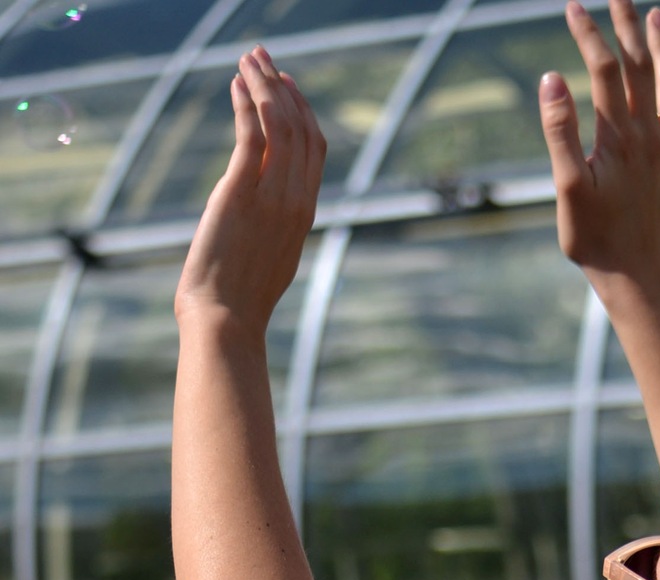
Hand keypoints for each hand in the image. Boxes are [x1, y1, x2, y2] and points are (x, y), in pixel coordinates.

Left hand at [175, 46, 325, 340]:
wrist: (225, 320)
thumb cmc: (237, 301)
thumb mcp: (267, 259)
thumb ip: (271, 226)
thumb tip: (255, 209)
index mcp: (304, 215)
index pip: (314, 149)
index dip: (302, 111)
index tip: (284, 85)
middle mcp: (294, 201)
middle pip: (300, 128)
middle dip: (283, 86)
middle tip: (264, 58)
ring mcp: (270, 197)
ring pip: (278, 123)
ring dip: (263, 84)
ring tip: (248, 59)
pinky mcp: (240, 192)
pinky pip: (249, 133)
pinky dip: (243, 103)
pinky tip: (234, 85)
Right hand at [539, 0, 659, 290]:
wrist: (637, 277)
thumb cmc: (594, 239)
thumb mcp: (566, 188)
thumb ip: (559, 131)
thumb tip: (552, 78)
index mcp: (617, 137)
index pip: (604, 69)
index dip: (589, 33)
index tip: (572, 6)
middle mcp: (647, 136)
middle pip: (639, 65)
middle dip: (625, 24)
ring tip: (655, 15)